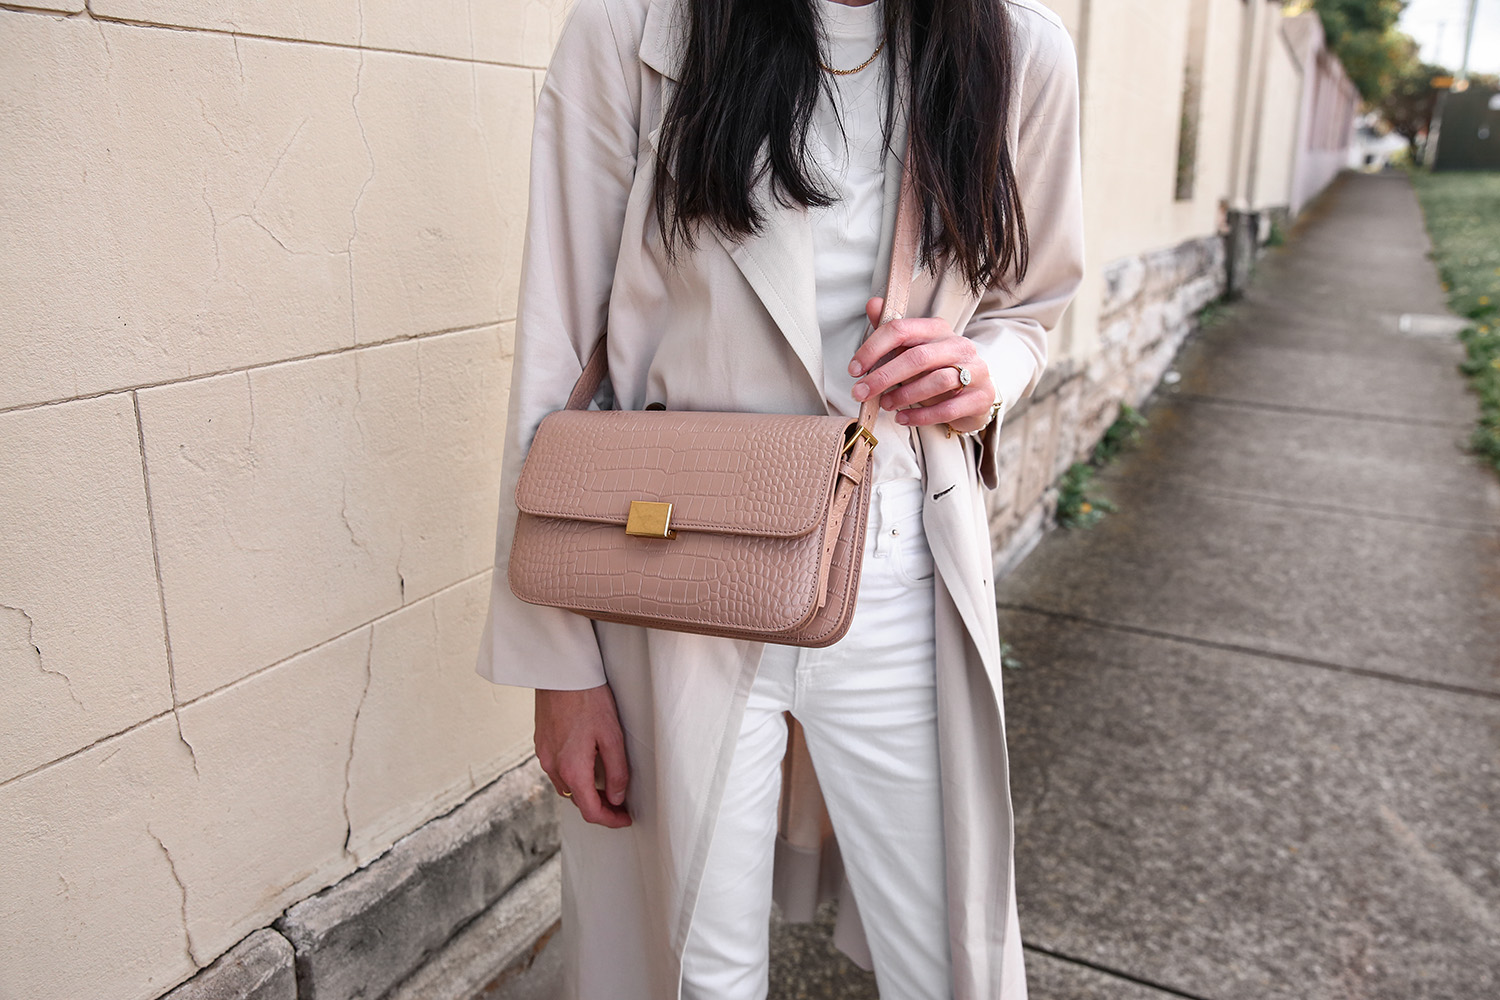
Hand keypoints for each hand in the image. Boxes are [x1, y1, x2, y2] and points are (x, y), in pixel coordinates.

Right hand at [534, 684, 631, 828]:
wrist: (561, 673)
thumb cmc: (588, 699)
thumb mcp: (612, 736)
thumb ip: (617, 771)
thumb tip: (618, 797)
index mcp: (572, 769)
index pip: (591, 811)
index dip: (610, 820)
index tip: (625, 818)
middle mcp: (553, 767)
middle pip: (577, 800)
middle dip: (599, 806)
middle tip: (621, 802)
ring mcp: (544, 755)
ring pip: (566, 786)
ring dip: (585, 791)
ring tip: (606, 783)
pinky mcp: (541, 743)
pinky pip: (557, 769)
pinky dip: (573, 775)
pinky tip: (587, 762)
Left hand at [848, 297, 997, 434]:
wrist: (973, 396)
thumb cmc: (936, 371)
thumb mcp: (912, 351)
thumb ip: (893, 332)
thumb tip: (872, 304)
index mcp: (938, 329)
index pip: (902, 329)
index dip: (873, 349)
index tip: (854, 369)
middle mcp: (959, 345)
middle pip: (918, 357)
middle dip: (884, 376)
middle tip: (861, 392)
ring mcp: (975, 370)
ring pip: (938, 381)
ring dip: (904, 395)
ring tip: (886, 405)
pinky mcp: (981, 397)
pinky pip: (949, 408)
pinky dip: (922, 416)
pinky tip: (903, 418)